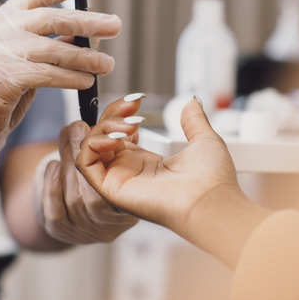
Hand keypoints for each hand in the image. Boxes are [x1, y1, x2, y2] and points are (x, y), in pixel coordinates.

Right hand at [0, 0, 120, 191]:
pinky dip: (69, 78)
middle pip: (47, 17)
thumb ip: (44, 48)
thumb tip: (84, 36)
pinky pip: (44, 74)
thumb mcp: (19, 65)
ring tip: (108, 64)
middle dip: (86, 20)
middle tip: (115, 25)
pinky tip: (86, 83)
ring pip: (50, 48)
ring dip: (84, 56)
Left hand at [32, 121, 138, 243]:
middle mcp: (110, 224)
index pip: (120, 187)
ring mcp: (85, 231)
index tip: (102, 132)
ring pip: (73, 198)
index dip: (110, 158)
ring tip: (67, 138)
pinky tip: (55, 166)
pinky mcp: (61, 230)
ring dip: (66, 161)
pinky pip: (54, 209)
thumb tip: (127, 106)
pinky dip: (52, 183)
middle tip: (77, 127)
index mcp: (132, 207)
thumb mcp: (122, 151)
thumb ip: (122, 132)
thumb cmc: (109, 171)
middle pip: (92, 193)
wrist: (86, 203)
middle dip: (82, 153)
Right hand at [77, 95, 241, 232]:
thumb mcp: (203, 140)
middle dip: (112, 114)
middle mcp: (130, 171)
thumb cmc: (212, 181)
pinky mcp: (111, 189)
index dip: (122, 113)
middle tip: (132, 105)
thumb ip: (193, 121)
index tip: (137, 99)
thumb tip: (192, 102)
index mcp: (148, 163)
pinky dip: (93, 143)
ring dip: (103, 127)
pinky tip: (116, 136)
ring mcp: (119, 180)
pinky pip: (85, 163)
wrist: (212, 201)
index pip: (119, 134)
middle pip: (102, 137)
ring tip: (127, 124)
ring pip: (91, 147)